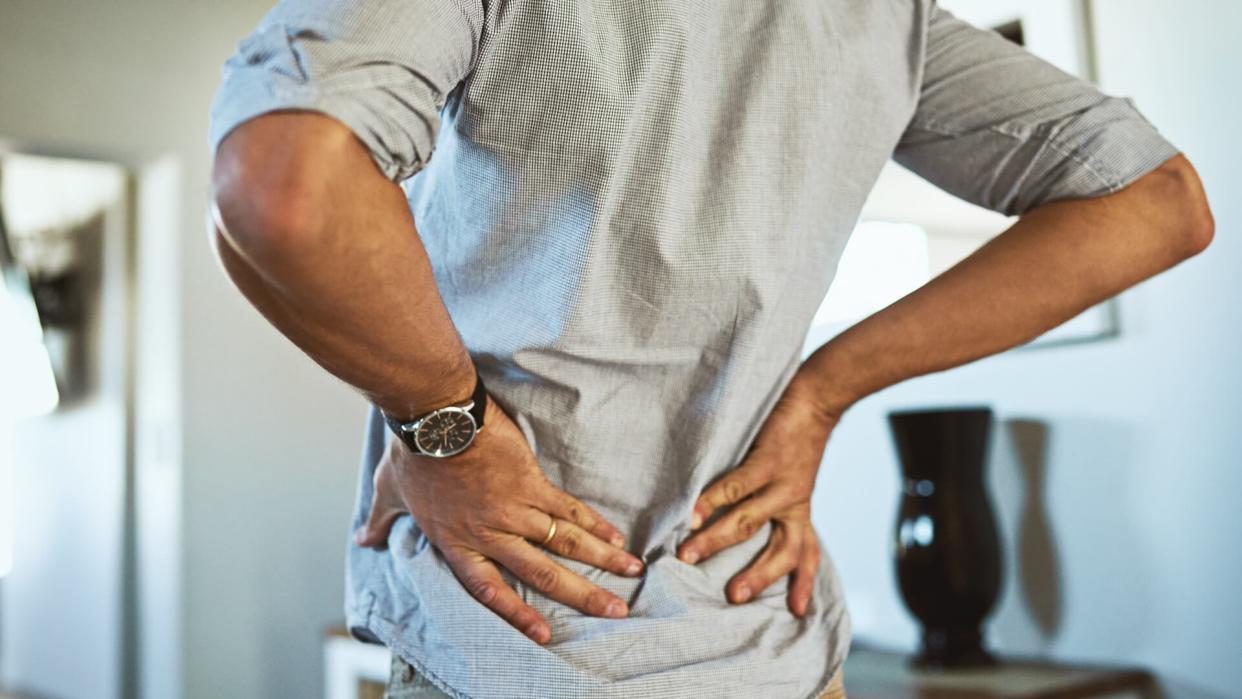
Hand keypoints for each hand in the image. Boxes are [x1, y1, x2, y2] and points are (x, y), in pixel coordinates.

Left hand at [353, 395, 645, 644]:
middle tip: (614, 611)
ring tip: (631, 574)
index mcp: (457, 542)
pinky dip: (594, 523)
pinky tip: (616, 536)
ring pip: (565, 542)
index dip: (517, 614)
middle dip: (581, 595)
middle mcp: (491, 533)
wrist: (436, 416)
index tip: (545, 635)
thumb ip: (382, 521)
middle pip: (542, 572)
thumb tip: (363, 538)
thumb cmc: (412, 453)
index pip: (489, 589)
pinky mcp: (532, 482)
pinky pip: (569, 509)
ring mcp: (515, 508)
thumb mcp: (389, 492)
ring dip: (601, 560)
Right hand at [677, 376, 840, 616]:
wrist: (816, 397)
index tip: (800, 613)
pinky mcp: (768, 462)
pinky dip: (711, 501)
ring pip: (747, 523)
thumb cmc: (796, 436)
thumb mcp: (795, 476)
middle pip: (781, 551)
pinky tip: (692, 514)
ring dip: (715, 541)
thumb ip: (774, 499)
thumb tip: (735, 518)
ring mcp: (781, 484)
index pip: (807, 553)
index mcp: (801, 509)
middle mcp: (794, 503)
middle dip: (757, 576)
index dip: (804, 583)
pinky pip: (735, 488)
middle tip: (732, 597)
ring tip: (687, 556)